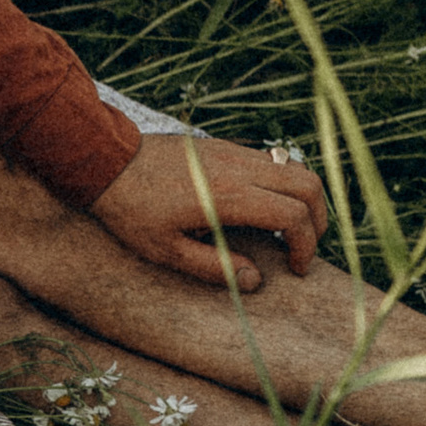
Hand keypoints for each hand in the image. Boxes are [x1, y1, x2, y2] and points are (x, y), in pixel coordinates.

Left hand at [92, 131, 330, 291]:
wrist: (106, 160)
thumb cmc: (131, 210)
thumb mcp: (166, 251)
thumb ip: (214, 267)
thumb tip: (255, 280)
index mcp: (229, 197)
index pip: (293, 217)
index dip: (305, 246)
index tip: (295, 269)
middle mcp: (240, 168)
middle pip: (308, 185)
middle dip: (319, 219)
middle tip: (304, 247)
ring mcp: (234, 152)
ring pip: (294, 168)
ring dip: (304, 198)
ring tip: (289, 228)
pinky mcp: (225, 145)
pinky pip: (272, 160)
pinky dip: (283, 183)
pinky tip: (263, 206)